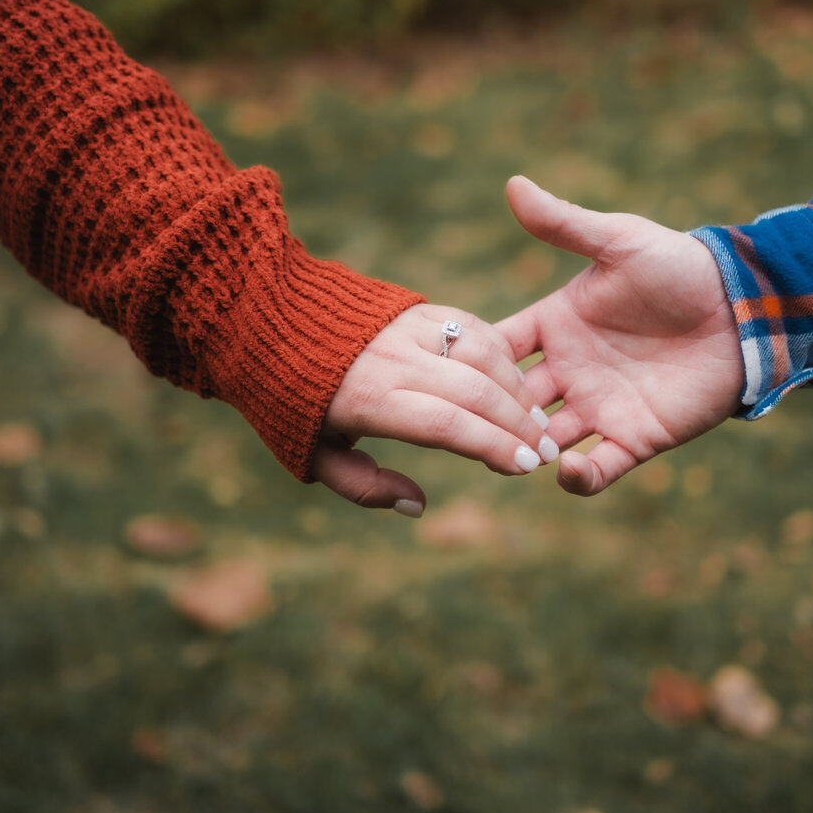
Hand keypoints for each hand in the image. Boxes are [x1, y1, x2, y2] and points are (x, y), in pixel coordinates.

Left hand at [310, 304, 557, 515]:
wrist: (266, 318)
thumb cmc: (288, 399)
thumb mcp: (312, 454)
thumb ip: (362, 486)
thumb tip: (417, 504)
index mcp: (368, 399)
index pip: (448, 425)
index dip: (493, 448)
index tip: (525, 469)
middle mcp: (395, 358)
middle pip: (475, 391)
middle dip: (519, 427)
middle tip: (547, 454)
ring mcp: (409, 327)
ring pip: (483, 354)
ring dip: (518, 390)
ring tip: (537, 422)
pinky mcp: (418, 308)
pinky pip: (474, 328)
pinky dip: (503, 357)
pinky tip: (516, 384)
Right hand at [496, 176, 744, 494]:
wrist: (744, 309)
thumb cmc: (679, 268)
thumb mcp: (618, 241)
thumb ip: (564, 223)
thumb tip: (513, 185)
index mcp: (555, 324)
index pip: (496, 349)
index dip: (471, 361)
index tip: (445, 370)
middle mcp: (569, 370)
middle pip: (510, 402)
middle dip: (490, 416)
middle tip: (475, 425)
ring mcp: (599, 406)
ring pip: (543, 440)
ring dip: (525, 450)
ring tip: (518, 453)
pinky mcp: (634, 436)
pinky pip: (597, 468)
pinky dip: (577, 477)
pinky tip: (566, 469)